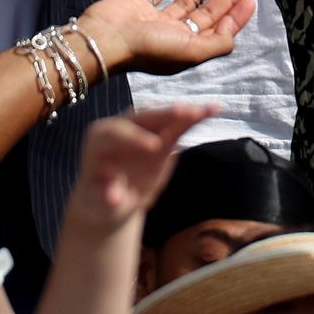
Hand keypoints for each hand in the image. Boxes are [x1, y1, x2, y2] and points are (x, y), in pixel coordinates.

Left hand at [64, 103, 214, 229]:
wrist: (112, 198)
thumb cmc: (100, 200)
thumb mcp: (99, 204)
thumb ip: (107, 199)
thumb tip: (113, 199)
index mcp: (99, 141)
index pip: (113, 133)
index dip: (133, 138)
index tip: (154, 147)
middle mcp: (120, 128)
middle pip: (141, 117)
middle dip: (162, 115)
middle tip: (183, 114)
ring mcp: (142, 130)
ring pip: (163, 116)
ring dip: (185, 112)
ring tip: (207, 110)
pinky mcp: (161, 136)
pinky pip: (179, 124)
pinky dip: (196, 118)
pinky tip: (215, 109)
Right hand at [80, 0, 256, 75]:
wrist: (106, 38)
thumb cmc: (147, 48)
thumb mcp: (190, 52)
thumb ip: (216, 44)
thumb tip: (233, 33)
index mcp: (187, 50)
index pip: (218, 32)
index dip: (236, 18)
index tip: (250, 0)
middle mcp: (173, 35)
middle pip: (206, 15)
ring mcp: (156, 19)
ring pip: (186, 2)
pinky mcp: (140, 4)